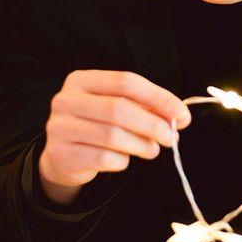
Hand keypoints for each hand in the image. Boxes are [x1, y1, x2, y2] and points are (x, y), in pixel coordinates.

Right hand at [40, 70, 191, 193]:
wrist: (63, 156)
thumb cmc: (97, 126)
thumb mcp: (117, 108)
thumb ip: (145, 107)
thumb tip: (178, 116)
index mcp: (82, 80)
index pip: (126, 82)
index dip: (157, 97)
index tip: (181, 113)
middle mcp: (66, 100)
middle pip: (119, 108)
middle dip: (152, 124)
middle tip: (171, 137)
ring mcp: (60, 127)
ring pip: (112, 135)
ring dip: (141, 145)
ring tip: (152, 150)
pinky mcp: (61, 154)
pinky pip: (103, 158)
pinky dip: (122, 160)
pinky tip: (125, 159)